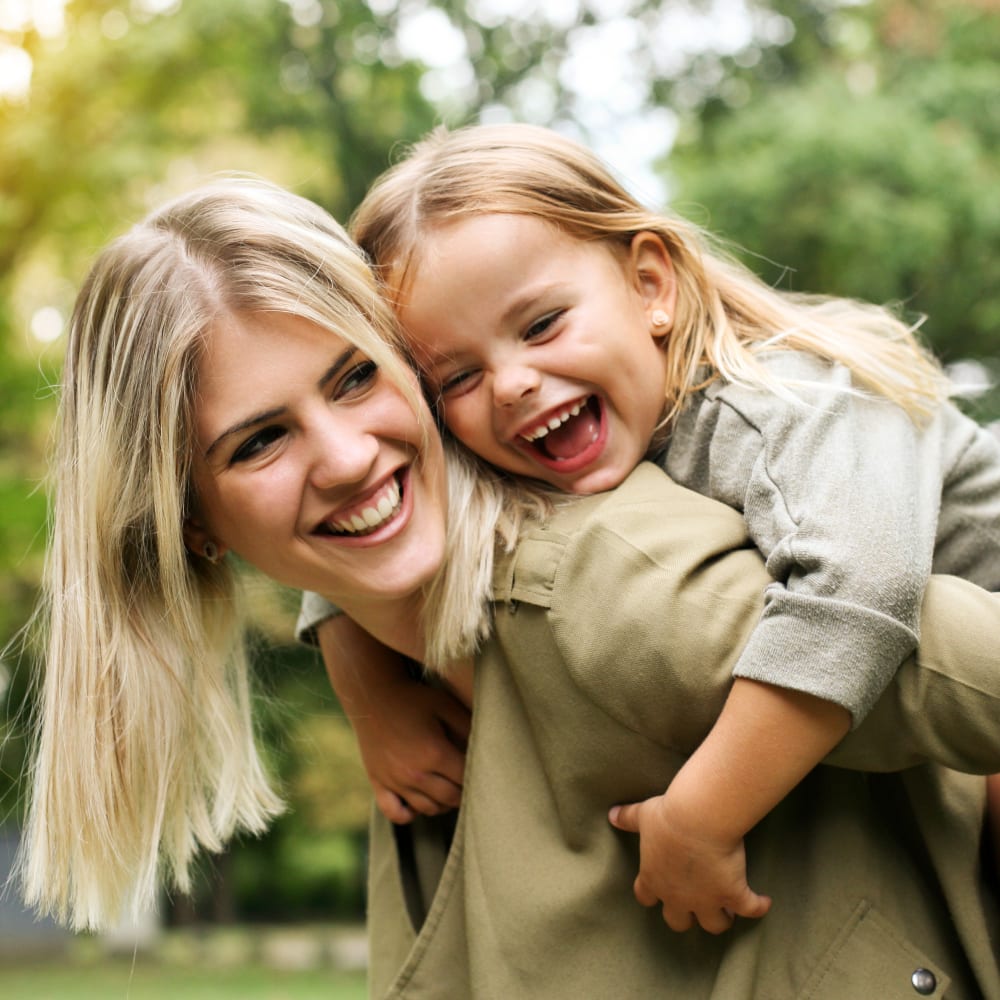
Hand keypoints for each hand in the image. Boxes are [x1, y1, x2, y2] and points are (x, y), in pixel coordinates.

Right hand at [316, 615, 470, 824]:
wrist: (371, 694)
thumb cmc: (413, 698)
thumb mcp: (445, 704)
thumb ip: (468, 726)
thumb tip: (487, 747)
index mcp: (435, 753)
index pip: (466, 779)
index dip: (478, 776)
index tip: (482, 770)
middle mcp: (415, 773)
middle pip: (450, 798)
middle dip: (464, 792)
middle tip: (467, 780)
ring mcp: (395, 781)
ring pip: (427, 809)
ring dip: (443, 803)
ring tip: (448, 788)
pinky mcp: (378, 783)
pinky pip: (396, 813)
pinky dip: (410, 813)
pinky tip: (419, 801)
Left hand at [609, 790, 770, 933]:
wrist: (698, 819)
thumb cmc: (668, 816)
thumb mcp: (643, 815)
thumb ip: (627, 818)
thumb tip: (611, 815)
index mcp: (654, 878)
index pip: (647, 898)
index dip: (654, 896)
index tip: (660, 891)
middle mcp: (678, 896)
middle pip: (679, 921)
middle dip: (688, 915)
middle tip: (697, 903)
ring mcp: (707, 899)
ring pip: (713, 924)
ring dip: (720, 918)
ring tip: (728, 909)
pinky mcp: (733, 894)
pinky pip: (750, 909)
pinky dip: (758, 907)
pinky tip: (763, 902)